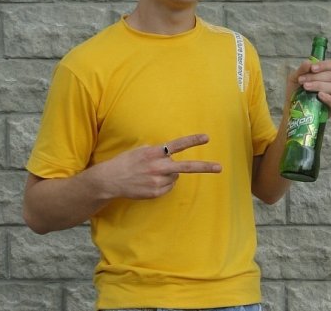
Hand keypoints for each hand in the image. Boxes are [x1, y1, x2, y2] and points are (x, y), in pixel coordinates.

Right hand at [87, 134, 220, 199]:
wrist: (110, 180)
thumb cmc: (127, 162)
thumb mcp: (141, 150)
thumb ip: (158, 151)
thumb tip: (171, 155)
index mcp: (155, 152)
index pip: (177, 145)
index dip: (193, 141)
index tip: (207, 138)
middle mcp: (158, 166)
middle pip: (186, 167)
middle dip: (204, 167)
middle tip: (219, 168)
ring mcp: (157, 181)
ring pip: (175, 177)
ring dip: (169, 175)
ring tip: (152, 174)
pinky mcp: (155, 192)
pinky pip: (168, 187)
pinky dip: (163, 184)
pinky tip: (150, 182)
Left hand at [286, 59, 330, 116]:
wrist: (291, 110)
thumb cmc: (296, 92)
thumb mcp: (295, 79)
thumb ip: (301, 70)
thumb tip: (308, 62)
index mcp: (325, 75)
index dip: (324, 65)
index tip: (312, 68)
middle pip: (330, 76)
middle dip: (314, 77)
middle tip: (301, 81)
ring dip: (318, 85)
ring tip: (305, 87)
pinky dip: (327, 98)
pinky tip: (319, 95)